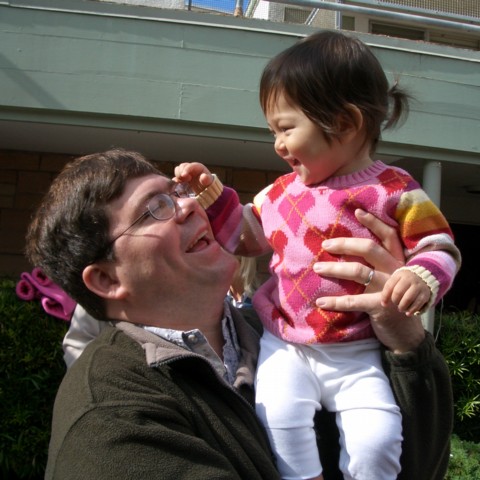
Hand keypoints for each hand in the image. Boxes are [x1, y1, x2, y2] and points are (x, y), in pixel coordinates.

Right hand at [174, 162, 213, 193]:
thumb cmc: (207, 182)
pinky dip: (176, 179)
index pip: (190, 166)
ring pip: (178, 169)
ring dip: (178, 175)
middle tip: (185, 180)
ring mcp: (185, 172)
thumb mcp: (208, 181)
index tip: (184, 175)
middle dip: (181, 172)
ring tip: (182, 181)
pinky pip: (176, 176)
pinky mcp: (182, 177)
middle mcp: (190, 168)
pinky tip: (178, 183)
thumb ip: (206, 179)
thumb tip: (204, 177)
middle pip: (182, 166)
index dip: (186, 169)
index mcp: (197, 167)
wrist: (204, 187)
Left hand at [313, 209, 424, 353]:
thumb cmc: (392, 302)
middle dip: (345, 244)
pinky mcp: (381, 307)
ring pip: (358, 271)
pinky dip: (334, 301)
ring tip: (318, 268)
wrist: (406, 334)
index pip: (388, 236)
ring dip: (334, 268)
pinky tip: (320, 301)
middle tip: (326, 244)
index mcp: (397, 262)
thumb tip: (348, 250)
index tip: (358, 211)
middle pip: (370, 249)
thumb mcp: (390, 281)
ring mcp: (389, 289)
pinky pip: (352, 301)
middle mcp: (394, 271)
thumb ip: (377, 266)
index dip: (374, 223)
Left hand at [381, 269, 430, 315]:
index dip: (385, 297)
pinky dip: (411, 310)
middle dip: (395, 301)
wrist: (423, 278)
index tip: (384, 304)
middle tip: (395, 303)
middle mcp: (410, 279)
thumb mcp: (396, 280)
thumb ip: (389, 289)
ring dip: (402, 306)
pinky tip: (408, 313)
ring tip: (401, 308)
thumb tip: (384, 304)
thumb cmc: (404, 282)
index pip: (389, 286)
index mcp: (400, 275)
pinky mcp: (425, 294)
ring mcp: (418, 286)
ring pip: (407, 299)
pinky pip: (417, 304)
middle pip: (398, 292)